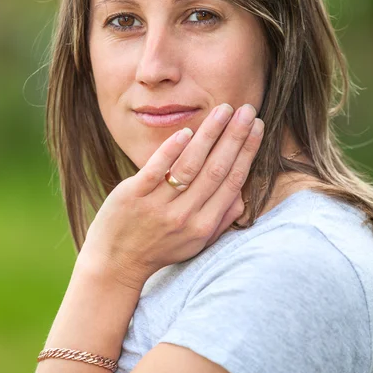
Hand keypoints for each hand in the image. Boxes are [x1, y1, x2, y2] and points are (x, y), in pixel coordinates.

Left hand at [80, 104, 263, 289]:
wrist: (115, 264)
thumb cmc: (159, 249)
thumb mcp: (196, 242)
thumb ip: (220, 219)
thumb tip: (242, 195)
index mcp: (204, 225)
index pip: (232, 181)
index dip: (246, 151)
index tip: (256, 126)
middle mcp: (185, 216)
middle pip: (216, 169)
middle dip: (234, 137)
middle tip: (247, 109)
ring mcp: (158, 206)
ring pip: (190, 165)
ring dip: (210, 135)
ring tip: (223, 110)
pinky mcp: (133, 197)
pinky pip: (156, 170)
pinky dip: (172, 150)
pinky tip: (187, 132)